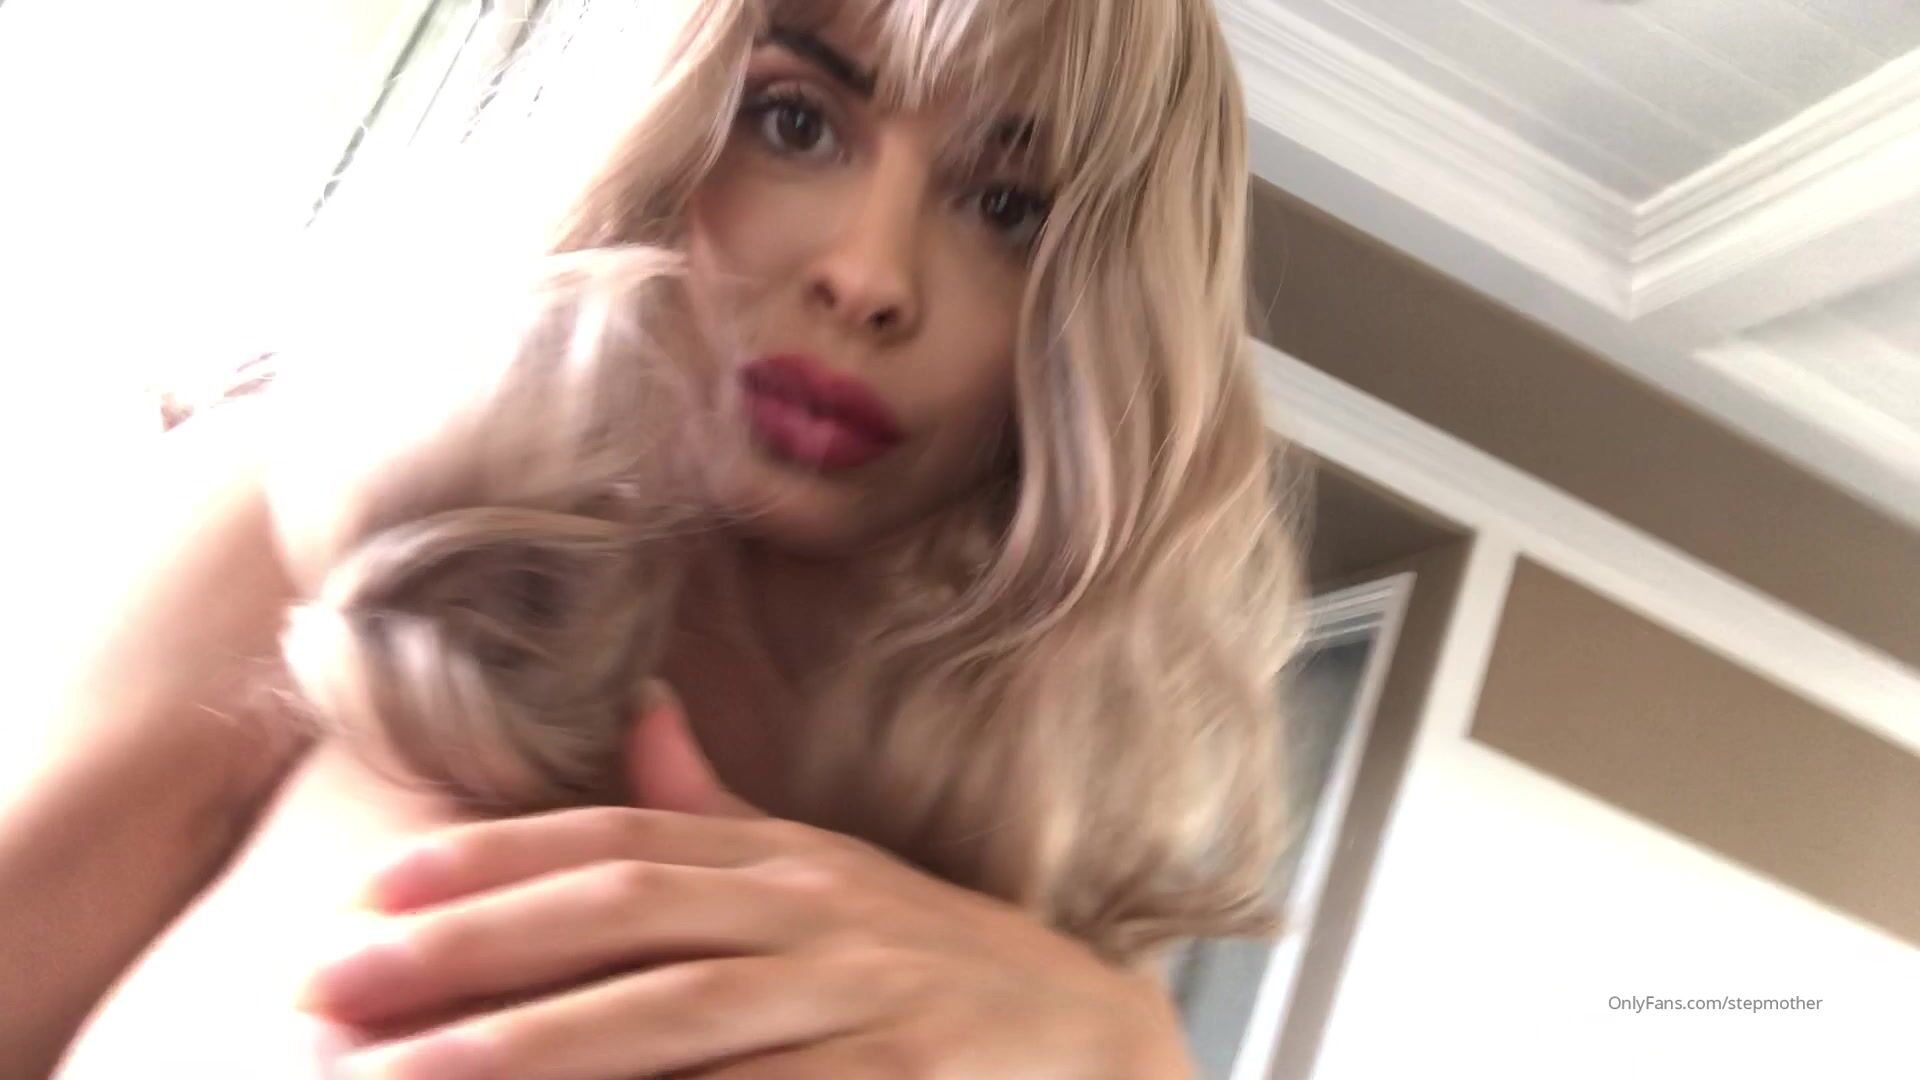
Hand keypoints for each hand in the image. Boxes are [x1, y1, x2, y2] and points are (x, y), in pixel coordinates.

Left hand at [298, 689, 1196, 1078]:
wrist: (1092, 1039)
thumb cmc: (939, 960)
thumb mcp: (833, 873)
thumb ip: (725, 810)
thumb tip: (645, 714)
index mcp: (790, 861)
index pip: (624, 837)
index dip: (496, 856)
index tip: (371, 889)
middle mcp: (817, 913)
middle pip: (625, 916)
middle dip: (470, 950)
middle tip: (329, 985)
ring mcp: (861, 1000)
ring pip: (676, 1016)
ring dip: (531, 1048)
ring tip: (398, 1077)